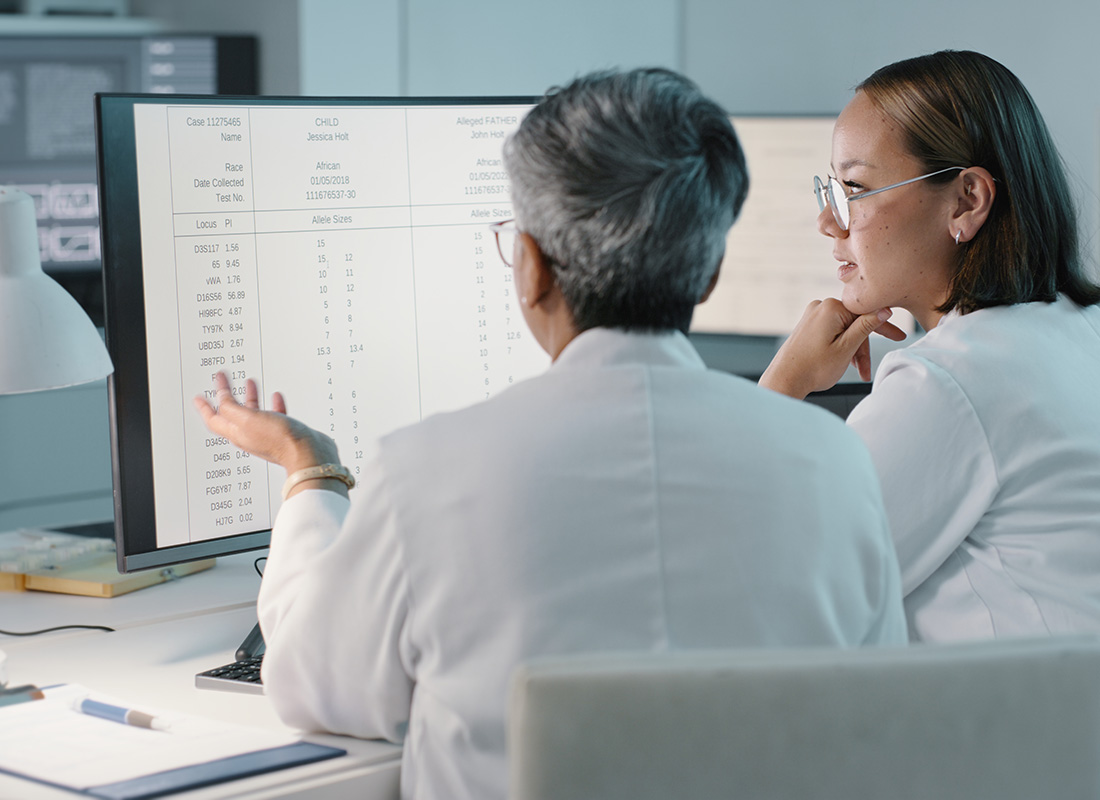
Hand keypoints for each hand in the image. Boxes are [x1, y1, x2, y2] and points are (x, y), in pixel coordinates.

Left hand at [193, 372, 339, 474]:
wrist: (307, 454)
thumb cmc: (279, 440)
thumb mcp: (248, 419)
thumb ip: (231, 407)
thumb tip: (221, 398)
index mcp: (237, 433)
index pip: (214, 418)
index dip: (204, 406)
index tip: (198, 395)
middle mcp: (249, 434)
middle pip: (232, 413)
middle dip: (226, 395)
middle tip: (223, 382)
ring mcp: (266, 434)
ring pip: (253, 412)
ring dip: (249, 396)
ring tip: (250, 382)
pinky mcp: (283, 432)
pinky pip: (274, 415)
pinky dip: (273, 404)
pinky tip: (275, 397)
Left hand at [758, 299, 907, 398]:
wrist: (784, 380)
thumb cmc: (813, 368)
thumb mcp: (846, 348)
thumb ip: (866, 326)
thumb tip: (884, 309)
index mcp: (831, 307)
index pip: (866, 313)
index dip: (884, 328)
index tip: (899, 337)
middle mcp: (820, 306)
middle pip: (855, 323)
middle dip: (863, 348)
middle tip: (867, 370)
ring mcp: (812, 315)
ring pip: (845, 330)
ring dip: (853, 350)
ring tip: (856, 372)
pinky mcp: (808, 325)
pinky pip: (833, 332)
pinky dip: (841, 347)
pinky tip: (844, 362)